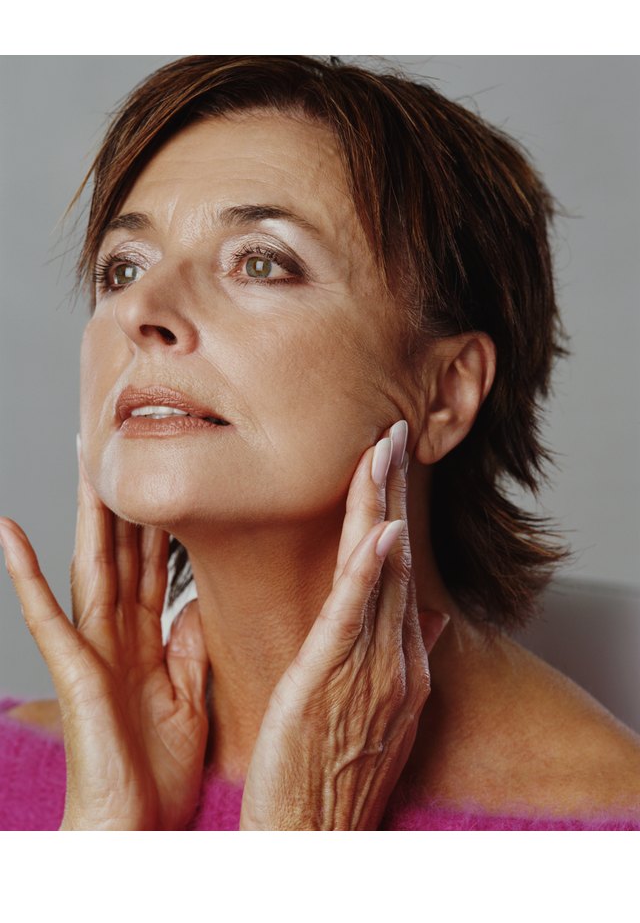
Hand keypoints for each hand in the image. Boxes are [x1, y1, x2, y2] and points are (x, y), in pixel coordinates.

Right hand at [0, 439, 209, 829]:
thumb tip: (196, 600)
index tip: (174, 472)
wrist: (135, 829)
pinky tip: (9, 533)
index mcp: (147, 640)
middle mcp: (117, 634)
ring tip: (82, 461)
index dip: (162, 519)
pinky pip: (46, 615)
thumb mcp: (190, 698)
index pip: (156, 564)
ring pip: (90, 566)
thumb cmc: (156, 772)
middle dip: (125, 499)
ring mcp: (92, 648)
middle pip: (123, 551)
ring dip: (86, 515)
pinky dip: (26, 574)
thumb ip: (190, 647)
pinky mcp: (74, 669)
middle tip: (125, 442)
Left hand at [239, 421, 448, 829]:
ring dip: (381, 507)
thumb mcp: (378, 712)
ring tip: (383, 450)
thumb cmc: (330, 776)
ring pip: (377, 572)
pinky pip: (352, 618)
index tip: (388, 467)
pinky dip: (367, 571)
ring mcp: (368, 671)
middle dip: (393, 492)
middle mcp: (393, 659)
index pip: (396, 573)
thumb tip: (424, 614)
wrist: (310, 840)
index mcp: (398, 663)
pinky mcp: (329, 683)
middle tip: (392, 432)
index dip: (394, 514)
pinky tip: (379, 531)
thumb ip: (398, 655)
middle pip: (393, 559)